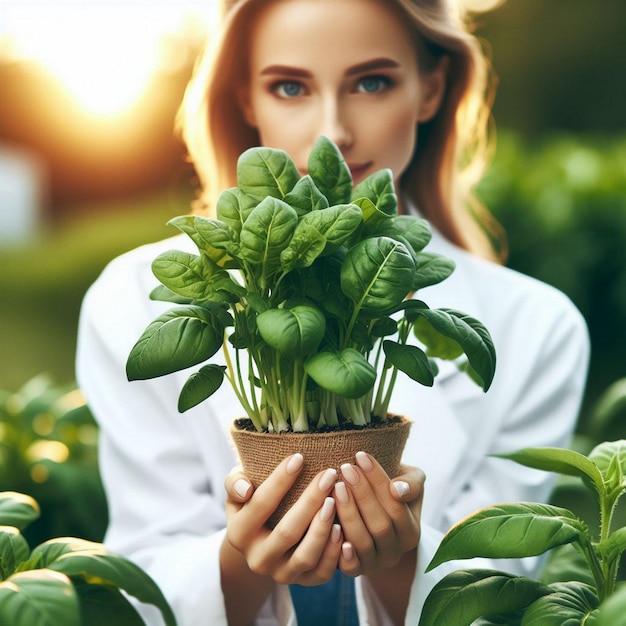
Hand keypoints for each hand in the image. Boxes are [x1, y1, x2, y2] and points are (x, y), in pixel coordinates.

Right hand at [224, 454, 342, 584]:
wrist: (263, 537)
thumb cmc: (253, 500)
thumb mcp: (237, 489)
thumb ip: (234, 483)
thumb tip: (246, 489)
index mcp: (238, 534)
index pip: (260, 505)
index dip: (280, 480)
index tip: (299, 457)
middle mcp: (258, 559)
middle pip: (287, 532)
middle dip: (310, 501)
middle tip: (329, 474)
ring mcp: (281, 574)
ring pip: (306, 556)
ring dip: (324, 527)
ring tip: (336, 500)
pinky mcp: (303, 582)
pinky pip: (322, 572)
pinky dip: (336, 552)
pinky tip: (344, 527)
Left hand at [332, 452, 423, 575]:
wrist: (373, 516)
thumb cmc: (390, 491)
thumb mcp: (409, 482)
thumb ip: (411, 483)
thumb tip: (397, 490)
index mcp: (411, 531)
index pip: (397, 505)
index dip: (378, 480)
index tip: (361, 456)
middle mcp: (395, 552)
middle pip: (380, 525)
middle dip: (361, 494)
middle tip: (344, 468)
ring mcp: (375, 564)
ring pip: (362, 543)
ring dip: (348, 513)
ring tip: (335, 486)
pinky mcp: (354, 571)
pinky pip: (349, 566)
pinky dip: (341, 551)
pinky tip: (332, 527)